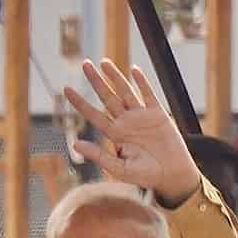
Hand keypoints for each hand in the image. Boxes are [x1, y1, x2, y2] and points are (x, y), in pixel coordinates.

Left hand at [63, 59, 198, 204]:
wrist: (171, 175)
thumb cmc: (145, 175)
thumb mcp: (119, 169)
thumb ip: (99, 156)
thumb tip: (75, 145)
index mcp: (115, 134)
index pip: (93, 114)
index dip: (80, 102)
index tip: (66, 89)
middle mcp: (126, 122)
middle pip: (107, 97)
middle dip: (96, 81)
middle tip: (84, 64)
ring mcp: (141, 116)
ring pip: (125, 91)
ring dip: (115, 76)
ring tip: (104, 62)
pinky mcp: (158, 114)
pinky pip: (148, 94)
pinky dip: (142, 82)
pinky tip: (134, 70)